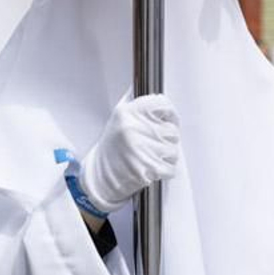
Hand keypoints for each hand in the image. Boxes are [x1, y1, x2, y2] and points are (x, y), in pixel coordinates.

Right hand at [79, 95, 179, 215]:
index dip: (170, 113)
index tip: (169, 119)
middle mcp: (133, 128)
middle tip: (153, 144)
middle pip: (172, 130)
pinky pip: (171, 168)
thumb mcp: (119, 120)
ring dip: (166, 156)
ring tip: (150, 156)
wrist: (100, 177)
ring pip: (173, 150)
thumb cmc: (111, 150)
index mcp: (127, 113)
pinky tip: (151, 168)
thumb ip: (138, 107)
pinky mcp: (147, 168)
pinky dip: (165, 171)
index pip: (162, 104)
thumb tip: (156, 98)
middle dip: (167, 139)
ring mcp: (141, 148)